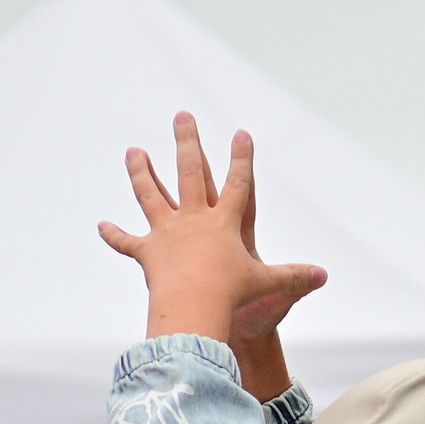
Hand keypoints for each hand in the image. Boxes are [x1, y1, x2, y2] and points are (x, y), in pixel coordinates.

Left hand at [99, 115, 326, 384]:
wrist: (195, 307)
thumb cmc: (233, 296)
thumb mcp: (269, 286)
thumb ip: (294, 278)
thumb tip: (323, 276)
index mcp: (225, 223)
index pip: (238, 184)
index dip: (242, 159)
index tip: (241, 134)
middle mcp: (194, 220)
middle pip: (190, 174)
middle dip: (187, 142)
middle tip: (181, 116)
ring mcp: (168, 233)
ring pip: (151, 195)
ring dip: (141, 172)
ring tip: (133, 150)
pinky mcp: (148, 253)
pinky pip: (128, 243)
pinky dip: (115, 236)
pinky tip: (102, 225)